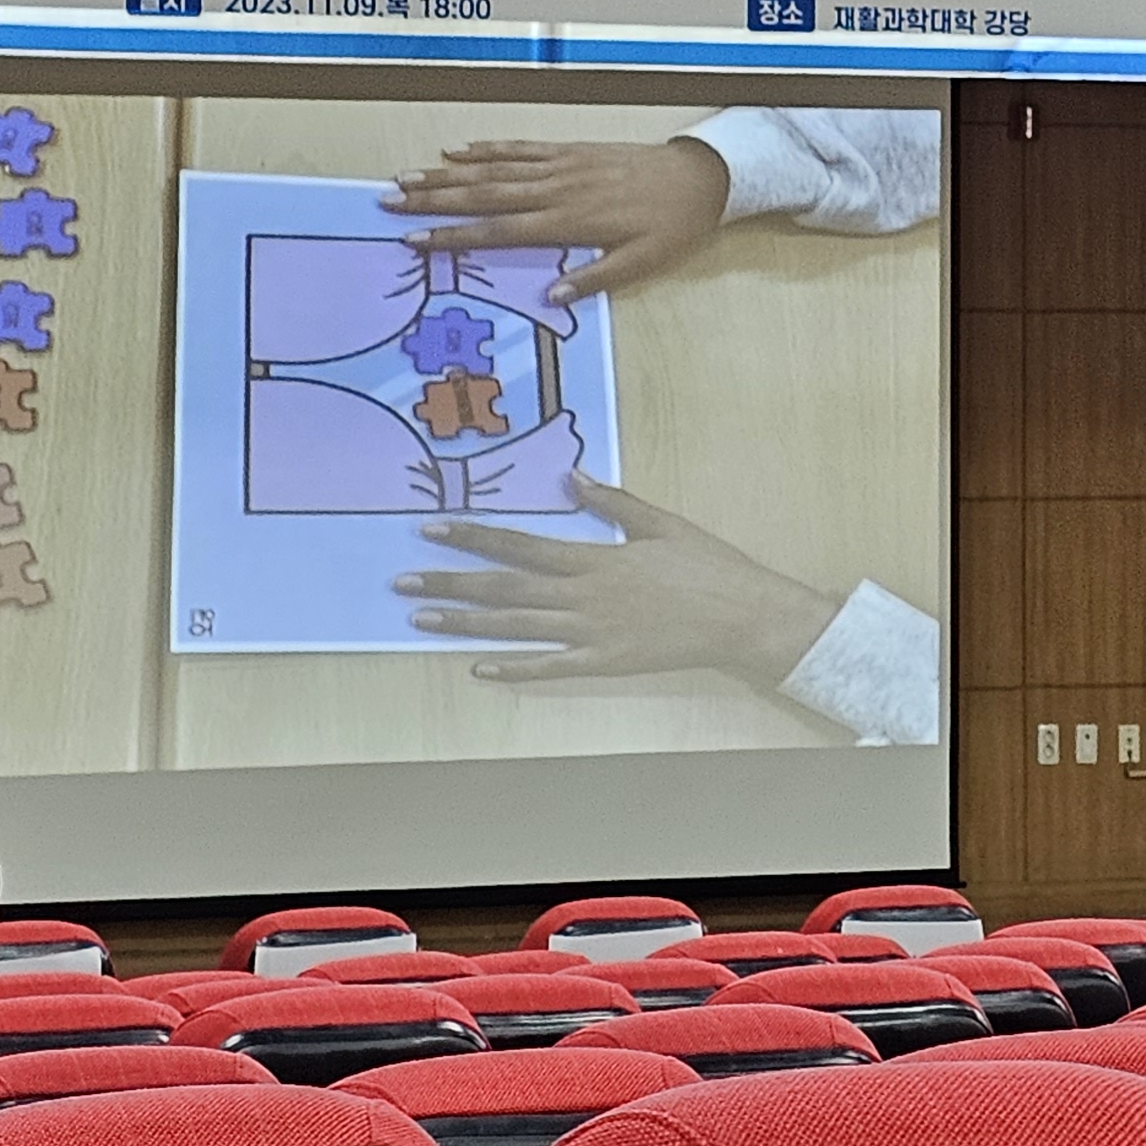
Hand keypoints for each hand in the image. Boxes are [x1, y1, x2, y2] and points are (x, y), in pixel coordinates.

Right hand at [382, 139, 730, 302]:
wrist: (701, 178)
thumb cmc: (671, 227)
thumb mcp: (642, 264)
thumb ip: (595, 279)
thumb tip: (550, 297)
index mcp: (569, 222)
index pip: (500, 231)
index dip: (455, 236)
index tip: (416, 239)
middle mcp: (558, 189)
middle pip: (484, 194)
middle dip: (434, 199)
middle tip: (390, 201)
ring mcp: (562, 165)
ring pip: (495, 169)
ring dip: (449, 172)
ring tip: (408, 176)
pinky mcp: (571, 150)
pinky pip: (523, 148)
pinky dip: (489, 148)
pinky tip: (459, 150)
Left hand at [396, 475, 843, 688]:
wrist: (741, 617)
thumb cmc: (706, 564)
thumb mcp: (660, 522)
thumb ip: (612, 502)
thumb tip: (571, 477)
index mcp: (595, 558)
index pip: (519, 545)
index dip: (473, 536)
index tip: (432, 529)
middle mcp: (584, 597)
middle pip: (505, 590)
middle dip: (451, 584)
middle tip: (404, 583)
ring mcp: (591, 635)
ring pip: (516, 629)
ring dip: (466, 625)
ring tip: (422, 620)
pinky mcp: (604, 663)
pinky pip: (550, 668)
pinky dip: (513, 668)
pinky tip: (479, 667)